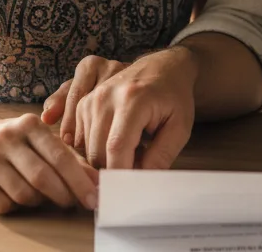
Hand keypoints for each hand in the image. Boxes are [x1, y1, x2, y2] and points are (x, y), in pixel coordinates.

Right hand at [0, 113, 99, 213]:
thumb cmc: (18, 142)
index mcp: (29, 124)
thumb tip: (96, 183)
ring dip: (38, 202)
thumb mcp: (43, 140)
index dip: (79, 180)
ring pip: (23, 194)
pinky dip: (16, 207)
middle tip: (72, 203)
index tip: (93, 198)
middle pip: (42, 177)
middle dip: (63, 195)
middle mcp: (6, 138)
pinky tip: (17, 197)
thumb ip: (71, 159)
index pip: (59, 156)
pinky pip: (3, 204)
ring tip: (41, 195)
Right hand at [46, 47, 197, 170]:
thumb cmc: (174, 97)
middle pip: (97, 151)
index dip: (120, 174)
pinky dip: (97, 148)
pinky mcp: (84, 104)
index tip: (129, 192)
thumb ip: (161, 156)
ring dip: (106, 159)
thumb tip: (140, 183)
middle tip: (138, 167)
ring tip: (132, 150)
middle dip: (114, 170)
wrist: (162, 68)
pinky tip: (117, 142)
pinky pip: (81, 140)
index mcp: (132, 100)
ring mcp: (91, 99)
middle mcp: (105, 97)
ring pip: (87, 149)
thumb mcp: (180, 127)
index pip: (116, 147)